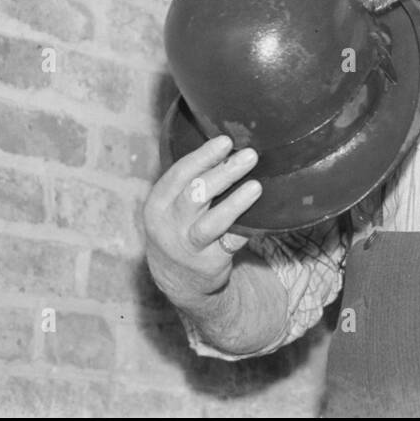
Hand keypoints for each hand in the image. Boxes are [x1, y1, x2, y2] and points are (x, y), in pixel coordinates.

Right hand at [141, 134, 261, 310]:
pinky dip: (246, 229)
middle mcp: (168, 226)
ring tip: (256, 186)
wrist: (176, 279)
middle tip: (250, 156)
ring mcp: (188, 247)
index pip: (179, 174)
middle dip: (224, 173)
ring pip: (212, 222)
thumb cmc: (180, 227)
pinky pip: (231, 243)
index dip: (203, 156)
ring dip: (236, 203)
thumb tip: (229, 147)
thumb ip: (192, 180)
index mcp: (158, 204)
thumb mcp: (172, 205)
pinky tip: (261, 218)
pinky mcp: (209, 264)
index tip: (226, 141)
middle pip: (196, 194)